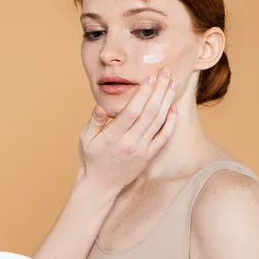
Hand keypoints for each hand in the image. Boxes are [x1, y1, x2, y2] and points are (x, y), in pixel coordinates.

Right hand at [78, 67, 177, 195]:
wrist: (101, 186)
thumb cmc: (91, 158)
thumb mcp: (85, 138)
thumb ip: (94, 121)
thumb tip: (101, 107)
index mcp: (114, 136)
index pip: (133, 110)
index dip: (144, 93)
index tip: (151, 77)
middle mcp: (131, 143)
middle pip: (150, 112)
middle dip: (160, 90)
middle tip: (167, 72)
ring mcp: (142, 150)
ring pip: (159, 122)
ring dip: (167, 101)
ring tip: (173, 84)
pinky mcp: (149, 156)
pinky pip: (164, 137)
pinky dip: (170, 122)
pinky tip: (172, 108)